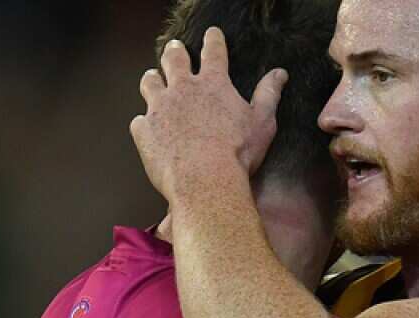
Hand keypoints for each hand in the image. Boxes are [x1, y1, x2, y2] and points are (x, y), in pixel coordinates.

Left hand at [131, 27, 287, 201]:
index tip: (212, 34)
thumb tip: (280, 74)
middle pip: (173, 59)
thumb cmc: (237, 153)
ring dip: (152, 79)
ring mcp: (159, 108)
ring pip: (150, 83)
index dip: (213, 40)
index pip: (213, 52)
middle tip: (176, 49)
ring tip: (153, 78)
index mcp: (213, 84)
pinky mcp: (144, 131)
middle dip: (175, 52)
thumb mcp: (262, 122)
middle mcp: (182, 89)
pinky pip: (138, 120)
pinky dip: (144, 122)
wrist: (205, 181)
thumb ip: (268, 94)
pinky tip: (148, 127)